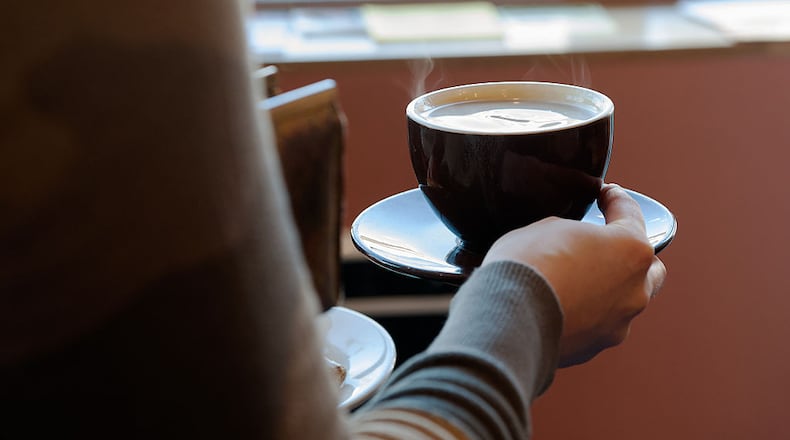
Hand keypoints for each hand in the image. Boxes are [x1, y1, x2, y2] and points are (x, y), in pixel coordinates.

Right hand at [482, 184, 666, 366]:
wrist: (508, 318)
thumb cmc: (527, 265)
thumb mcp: (547, 227)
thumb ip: (571, 231)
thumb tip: (570, 242)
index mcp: (631, 248)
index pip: (630, 212)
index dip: (615, 198)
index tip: (608, 194)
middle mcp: (636, 288)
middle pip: (648, 267)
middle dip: (629, 255)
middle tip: (603, 246)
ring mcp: (618, 323)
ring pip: (625, 301)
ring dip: (608, 289)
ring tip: (577, 282)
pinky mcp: (595, 347)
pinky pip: (597, 325)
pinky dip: (585, 314)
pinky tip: (561, 307)